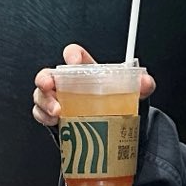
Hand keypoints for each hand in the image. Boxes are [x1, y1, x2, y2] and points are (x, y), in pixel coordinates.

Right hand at [32, 43, 156, 124]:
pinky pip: (40, 114)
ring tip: (57, 111)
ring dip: (45, 102)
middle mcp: (68, 84)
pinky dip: (44, 118)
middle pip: (49, 74)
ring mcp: (58, 100)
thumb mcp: (132, 94)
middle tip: (51, 85)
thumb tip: (145, 82)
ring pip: (41, 94)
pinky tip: (54, 122)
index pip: (74, 55)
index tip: (74, 61)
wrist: (113, 130)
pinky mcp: (53, 117)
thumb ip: (141, 85)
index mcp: (86, 72)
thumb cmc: (116, 104)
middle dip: (45, 78)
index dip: (72, 55)